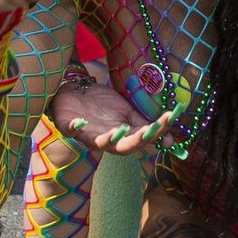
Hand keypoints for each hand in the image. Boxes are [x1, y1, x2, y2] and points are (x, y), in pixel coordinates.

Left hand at [53, 80, 177, 157]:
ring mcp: (85, 133)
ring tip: (117, 131)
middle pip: (121, 147)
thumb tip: (172, 140)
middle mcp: (104, 139)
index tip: (169, 119)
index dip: (155, 132)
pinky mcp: (66, 124)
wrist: (75, 90)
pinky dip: (74, 127)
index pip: (141, 138)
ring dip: (107, 140)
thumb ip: (145, 126)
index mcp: (120, 136)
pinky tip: (79, 122)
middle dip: (134, 141)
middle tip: (148, 132)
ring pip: (97, 143)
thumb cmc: (102, 104)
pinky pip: (69, 129)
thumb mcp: (126, 112)